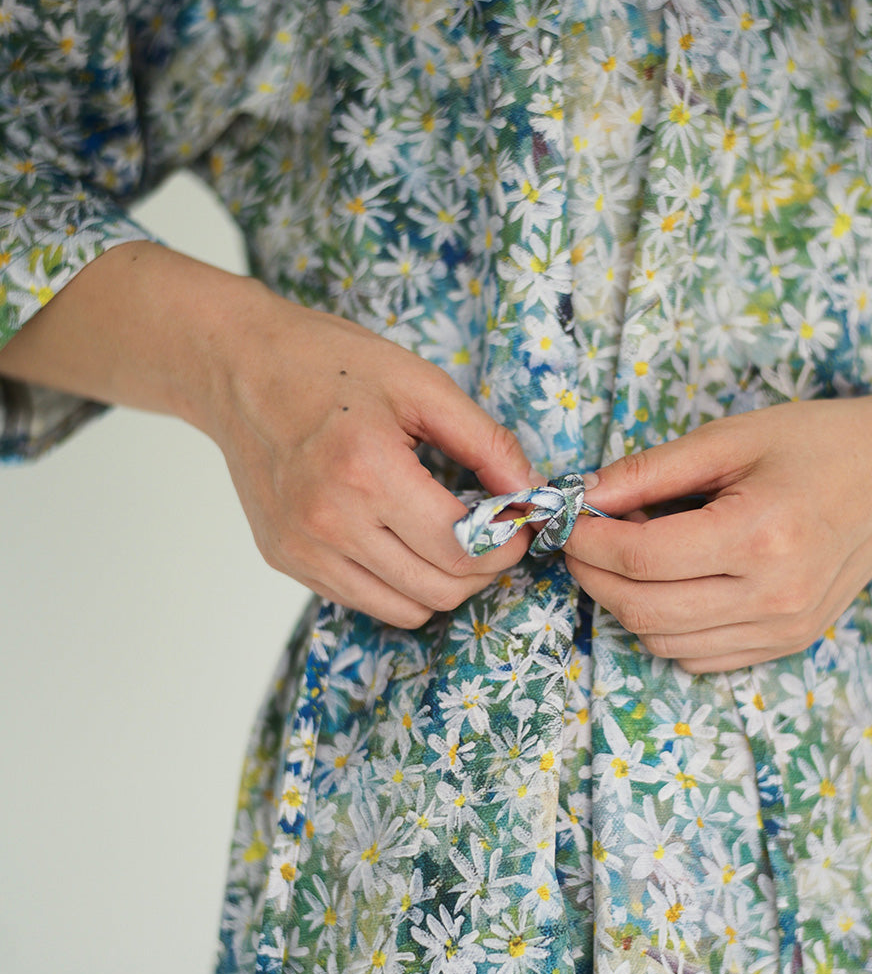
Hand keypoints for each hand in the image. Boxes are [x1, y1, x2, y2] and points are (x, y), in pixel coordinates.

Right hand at [205, 286, 535, 627]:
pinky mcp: (285, 559)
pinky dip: (398, 582)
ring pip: (406, 609)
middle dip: (484, 569)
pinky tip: (400, 537)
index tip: (519, 523)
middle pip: (440, 590)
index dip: (507, 545)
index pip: (462, 549)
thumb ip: (487, 443)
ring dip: (443, 584)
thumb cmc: (332, 364)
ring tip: (448, 538)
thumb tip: (531, 493)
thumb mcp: (422, 385)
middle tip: (493, 534)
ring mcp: (302, 548)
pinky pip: (364, 599)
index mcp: (368, 471)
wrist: (239, 367)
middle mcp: (329, 522)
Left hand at [563, 394, 871, 671]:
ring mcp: (784, 629)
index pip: (641, 558)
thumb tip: (583, 498)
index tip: (568, 519)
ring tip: (629, 556)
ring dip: (626, 604)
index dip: (588, 541)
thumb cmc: (817, 444)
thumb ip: (650, 471)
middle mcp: (775, 595)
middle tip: (583, 541)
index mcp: (761, 535)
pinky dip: (664, 627)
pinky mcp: (787, 644)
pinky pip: (697, 657)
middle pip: (644, 610)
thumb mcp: (731, 437)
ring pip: (664, 641)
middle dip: (594, 577)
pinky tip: (669, 582)